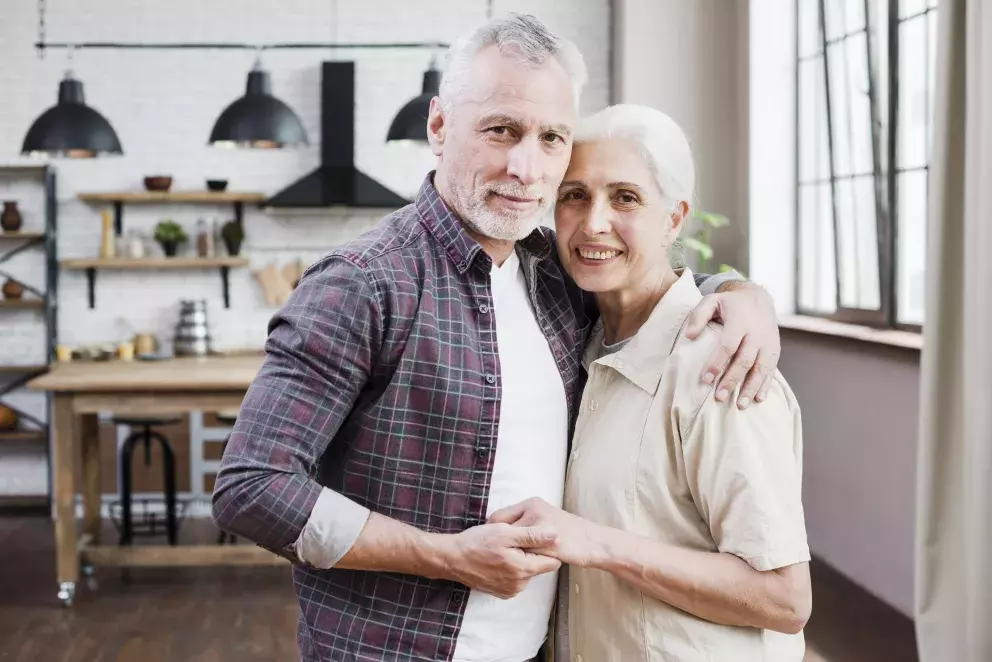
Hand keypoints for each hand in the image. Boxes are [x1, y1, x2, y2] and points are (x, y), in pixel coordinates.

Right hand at [439, 522, 561, 598]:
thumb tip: (557, 535)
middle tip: (513, 541)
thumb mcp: (505, 533)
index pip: (552, 562)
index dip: (546, 548)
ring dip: (520, 561)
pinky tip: (498, 560)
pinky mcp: (502, 593)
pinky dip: (511, 569)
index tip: (534, 538)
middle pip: (539, 567)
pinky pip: (516, 579)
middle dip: (531, 553)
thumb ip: (532, 535)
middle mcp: (520, 585)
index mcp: (523, 569)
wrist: (452, 558)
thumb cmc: (477, 542)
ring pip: (527, 572)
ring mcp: (510, 591)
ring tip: (503, 549)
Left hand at [488, 498, 606, 567]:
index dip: (492, 532)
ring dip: (508, 553)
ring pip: (512, 543)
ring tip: (502, 563)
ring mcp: (539, 527)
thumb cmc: (567, 532)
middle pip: (502, 530)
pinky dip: (520, 562)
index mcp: (531, 503)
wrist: (593, 541)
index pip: (499, 517)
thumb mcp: (545, 517)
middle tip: (491, 556)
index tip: (488, 543)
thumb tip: (501, 530)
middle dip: (497, 544)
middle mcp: (533, 511)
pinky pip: (525, 555)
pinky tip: (518, 568)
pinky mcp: (545, 544)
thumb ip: (525, 521)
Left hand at [683, 281, 780, 408]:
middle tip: (719, 397)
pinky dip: (766, 385)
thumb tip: (689, 336)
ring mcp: (768, 342)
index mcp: (740, 321)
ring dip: (751, 387)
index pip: (728, 345)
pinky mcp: (775, 349)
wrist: (758, 297)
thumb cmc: (729, 303)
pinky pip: (772, 369)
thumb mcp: (711, 300)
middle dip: (732, 380)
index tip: (705, 379)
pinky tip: (758, 399)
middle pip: (745, 360)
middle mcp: (756, 333)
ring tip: (740, 405)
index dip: (717, 363)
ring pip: (761, 368)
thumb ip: (698, 315)